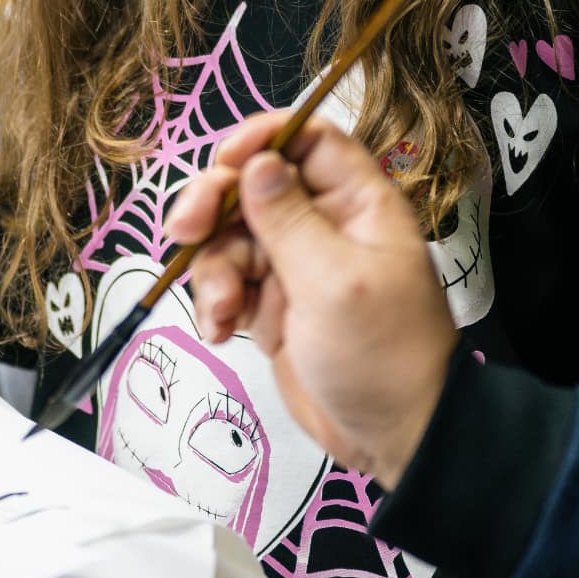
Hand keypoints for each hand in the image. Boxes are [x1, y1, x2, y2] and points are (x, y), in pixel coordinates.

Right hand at [174, 112, 456, 487]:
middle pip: (253, 184)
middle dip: (214, 205)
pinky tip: (220, 332)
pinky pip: (227, 284)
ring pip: (230, 237)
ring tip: (221, 312)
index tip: (225, 162)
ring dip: (212, 270)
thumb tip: (257, 161)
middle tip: (184, 231)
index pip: (307, 140)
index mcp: (357, 203)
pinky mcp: (271, 306)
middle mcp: (323, 225)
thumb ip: (288, 220)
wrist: (394, 438)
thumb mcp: (334, 282)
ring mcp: (294, 266)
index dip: (262, 139)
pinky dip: (215, 303)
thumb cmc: (382, 354)